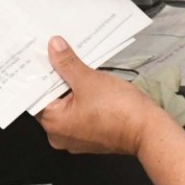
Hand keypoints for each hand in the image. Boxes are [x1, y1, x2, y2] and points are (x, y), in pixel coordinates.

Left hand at [35, 38, 171, 156]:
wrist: (148, 130)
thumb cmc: (119, 111)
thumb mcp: (88, 80)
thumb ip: (67, 63)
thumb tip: (54, 47)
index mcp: (53, 124)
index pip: (36, 95)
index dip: (40, 73)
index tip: (43, 56)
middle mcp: (60, 135)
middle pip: (51, 100)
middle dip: (58, 78)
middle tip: (61, 57)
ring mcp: (76, 137)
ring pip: (67, 105)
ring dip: (72, 87)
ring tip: (79, 68)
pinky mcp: (91, 136)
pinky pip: (80, 113)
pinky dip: (83, 99)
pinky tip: (91, 84)